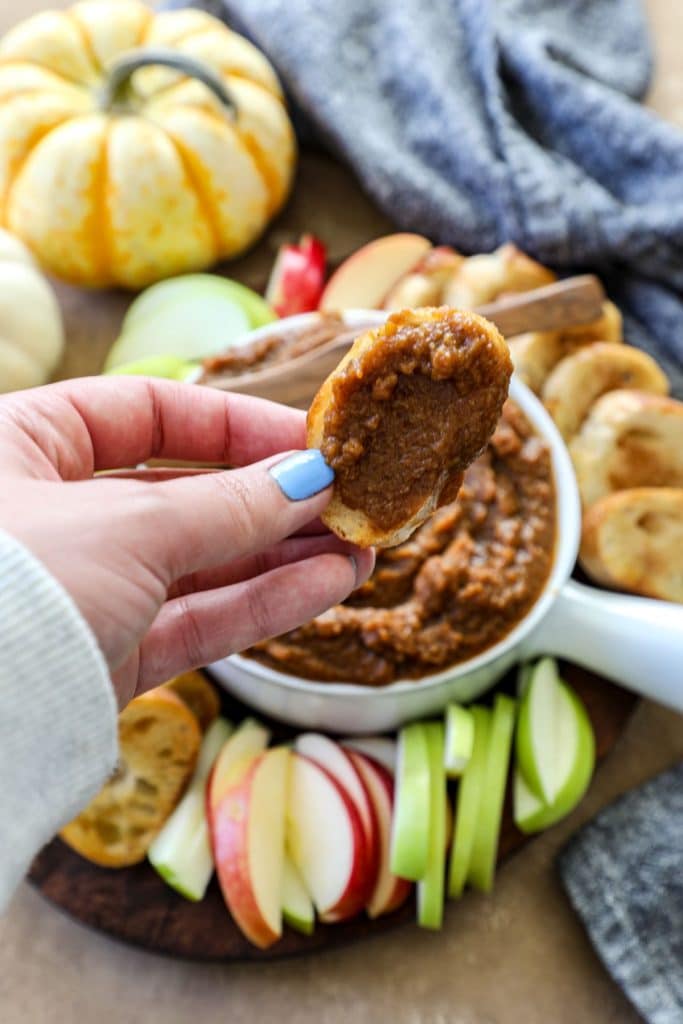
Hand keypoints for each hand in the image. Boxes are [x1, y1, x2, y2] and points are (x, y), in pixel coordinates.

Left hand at [0, 377, 373, 707]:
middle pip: (184, 493)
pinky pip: (195, 619)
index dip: (235, 424)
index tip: (310, 442)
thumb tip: (308, 482)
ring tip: (359, 549)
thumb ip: (228, 505)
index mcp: (26, 446)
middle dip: (272, 500)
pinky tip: (328, 584)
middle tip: (348, 503)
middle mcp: (53, 514)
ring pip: (199, 563)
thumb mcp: (129, 527)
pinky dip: (263, 603)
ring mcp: (82, 589)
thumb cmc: (17, 585)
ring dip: (283, 556)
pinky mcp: (106, 656)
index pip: (146, 412)